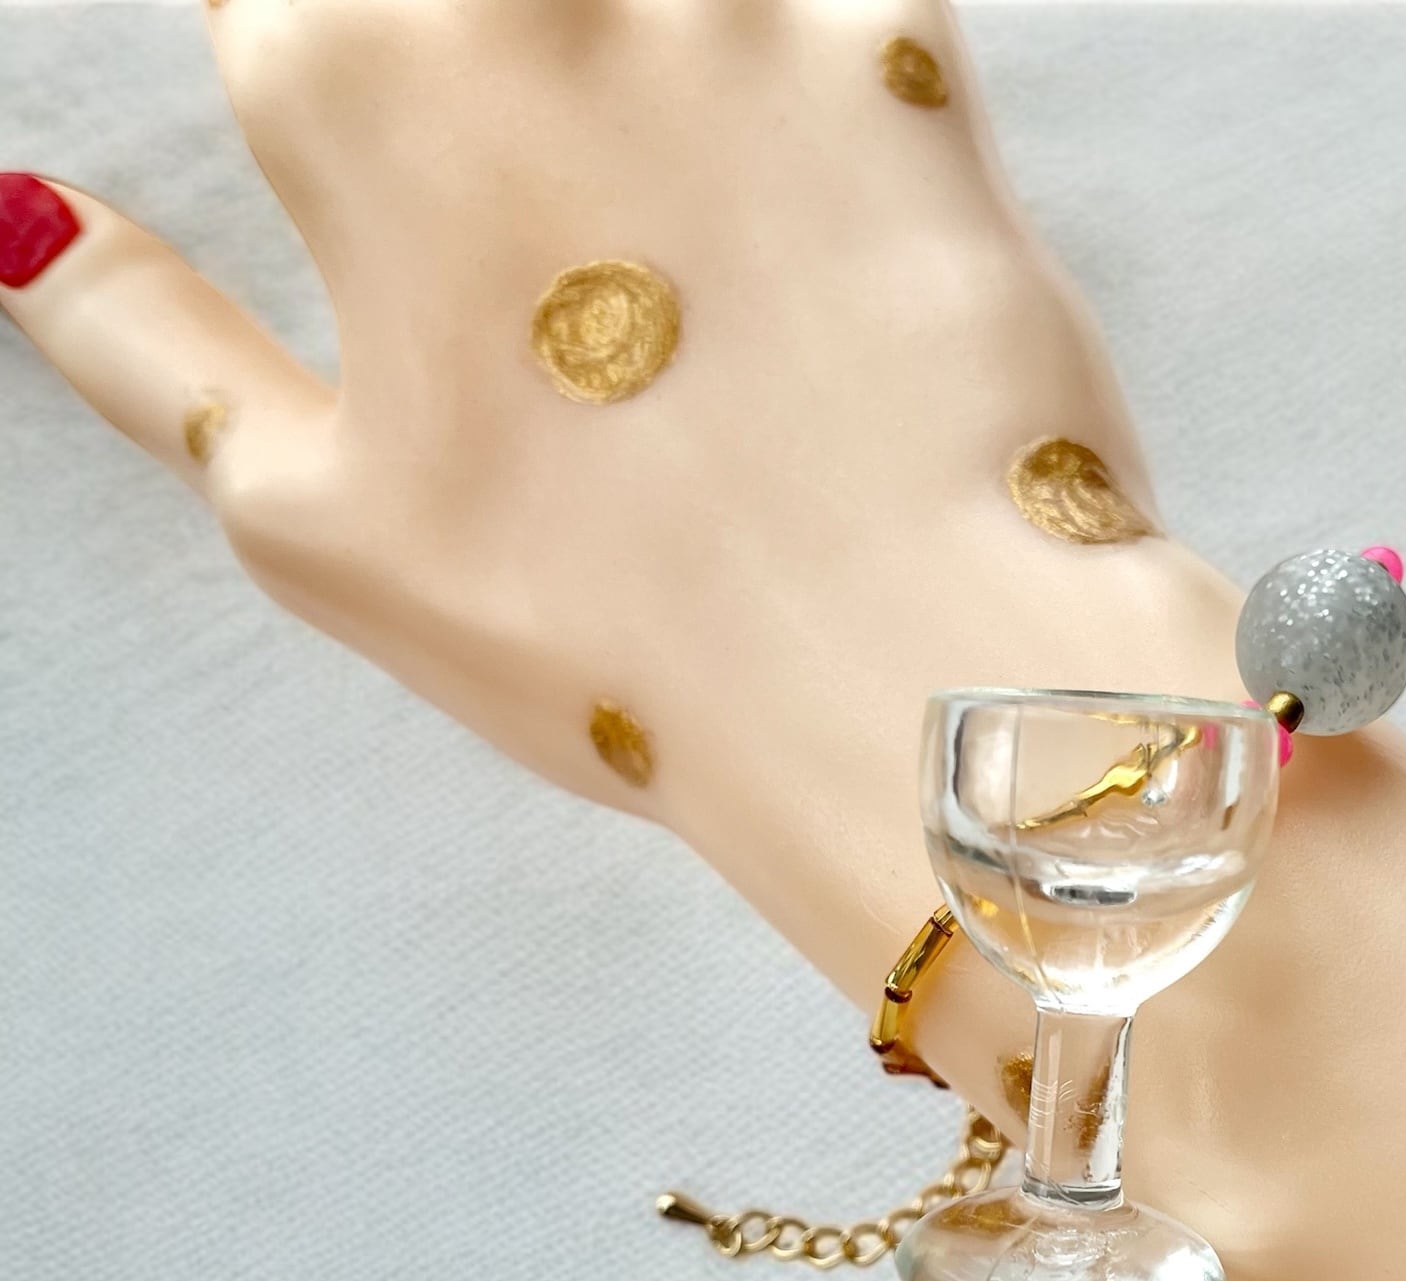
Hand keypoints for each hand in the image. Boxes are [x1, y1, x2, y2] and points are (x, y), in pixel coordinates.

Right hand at [1, 0, 1222, 845]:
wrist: (896, 676)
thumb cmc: (611, 633)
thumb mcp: (309, 519)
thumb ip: (145, 340)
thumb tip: (21, 220)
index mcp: (348, 86)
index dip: (328, 49)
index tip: (404, 144)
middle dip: (502, 55)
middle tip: (596, 257)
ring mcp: (728, 10)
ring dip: (656, 47)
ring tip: (699, 248)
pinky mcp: (905, 53)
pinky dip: (824, 45)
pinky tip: (828, 183)